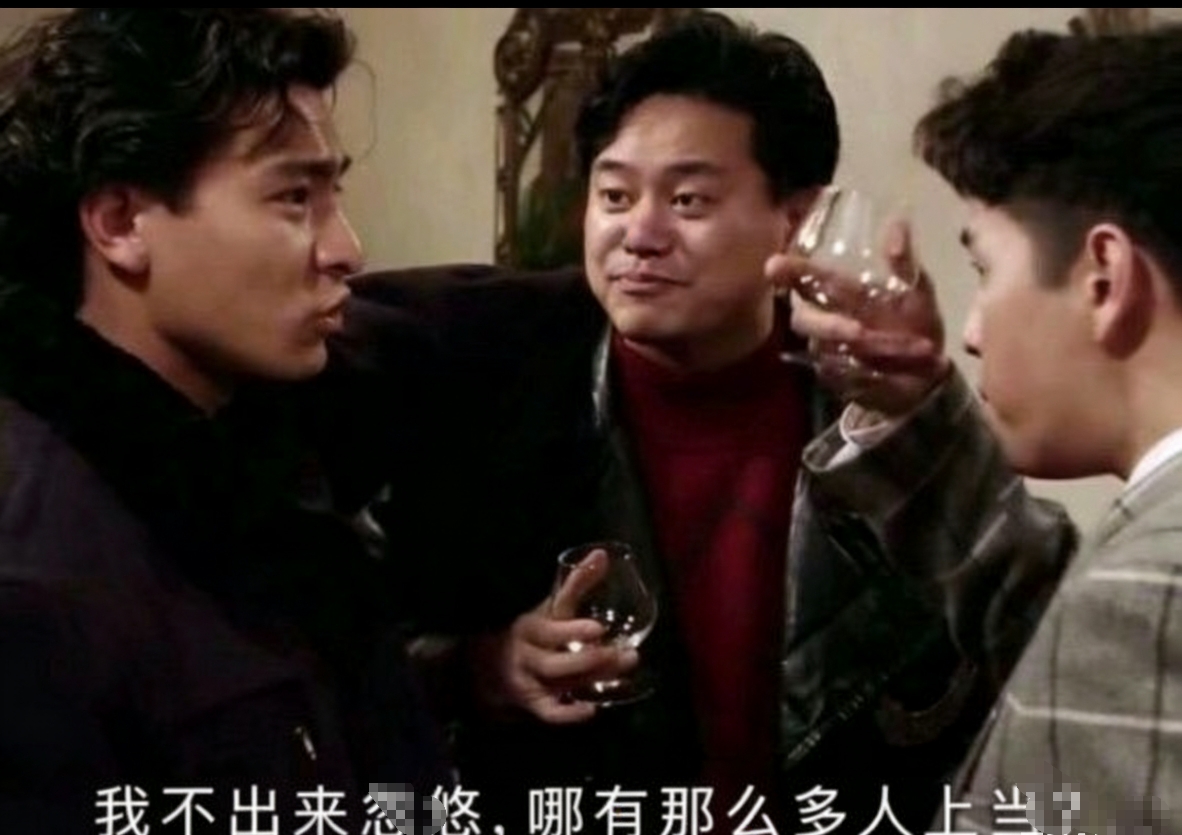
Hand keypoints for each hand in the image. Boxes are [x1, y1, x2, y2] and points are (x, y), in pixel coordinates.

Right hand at [470, 550, 638, 723]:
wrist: (493, 666)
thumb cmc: (536, 631)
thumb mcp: (551, 606)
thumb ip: (577, 583)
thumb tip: (602, 554)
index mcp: (530, 628)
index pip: (550, 630)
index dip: (573, 630)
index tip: (599, 629)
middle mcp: (527, 655)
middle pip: (556, 663)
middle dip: (591, 659)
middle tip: (627, 654)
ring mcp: (528, 682)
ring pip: (558, 684)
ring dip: (592, 678)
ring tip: (623, 669)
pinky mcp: (534, 704)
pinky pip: (550, 714)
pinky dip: (570, 715)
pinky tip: (593, 709)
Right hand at [767, 219, 950, 414]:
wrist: (930, 374)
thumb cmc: (917, 325)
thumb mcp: (917, 291)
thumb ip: (903, 262)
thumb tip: (898, 224)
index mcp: (842, 294)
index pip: (807, 279)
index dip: (788, 272)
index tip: (774, 266)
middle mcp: (827, 320)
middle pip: (804, 319)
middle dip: (826, 324)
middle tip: (858, 330)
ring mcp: (827, 352)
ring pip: (822, 350)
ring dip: (857, 351)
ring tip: (888, 350)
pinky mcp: (834, 379)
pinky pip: (835, 376)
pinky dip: (861, 373)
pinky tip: (885, 373)